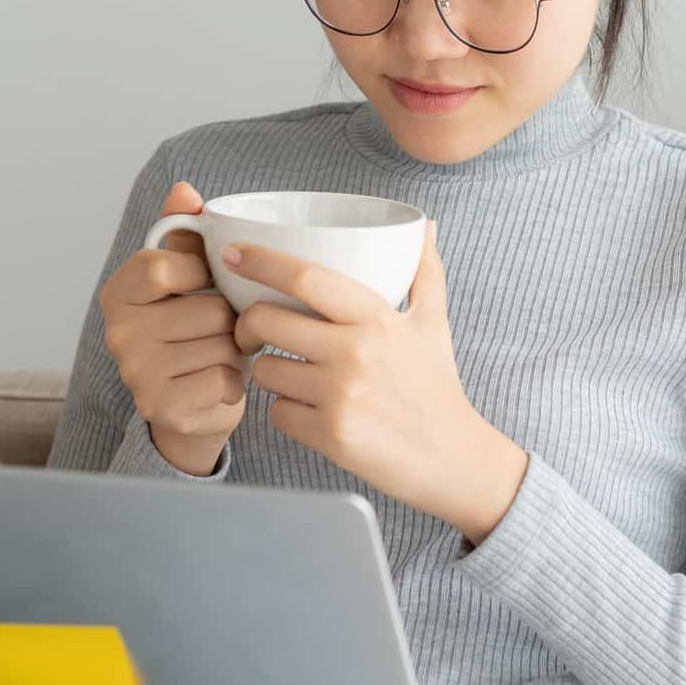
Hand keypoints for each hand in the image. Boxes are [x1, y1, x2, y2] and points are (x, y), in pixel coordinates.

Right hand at [98, 181, 248, 473]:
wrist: (192, 404)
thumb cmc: (194, 329)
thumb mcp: (186, 278)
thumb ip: (185, 234)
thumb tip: (183, 190)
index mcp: (118, 294)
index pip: (163, 265)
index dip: (200, 273)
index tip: (203, 284)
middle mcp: (118, 334)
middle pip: (207, 308)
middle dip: (228, 318)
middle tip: (217, 329)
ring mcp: (137, 375)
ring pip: (222, 344)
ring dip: (235, 349)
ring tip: (220, 354)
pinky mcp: (164, 409)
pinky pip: (225, 379)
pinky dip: (235, 380)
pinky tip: (220, 382)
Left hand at [225, 219, 528, 543]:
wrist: (453, 458)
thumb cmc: (437, 387)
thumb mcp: (434, 323)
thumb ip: (424, 270)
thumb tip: (425, 226)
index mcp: (376, 318)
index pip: (306, 278)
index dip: (262, 261)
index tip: (233, 254)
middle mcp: (355, 352)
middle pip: (266, 321)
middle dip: (247, 324)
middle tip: (253, 330)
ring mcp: (339, 396)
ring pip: (265, 370)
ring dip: (270, 371)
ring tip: (296, 376)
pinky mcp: (329, 434)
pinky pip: (277, 412)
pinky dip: (286, 412)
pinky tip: (311, 411)